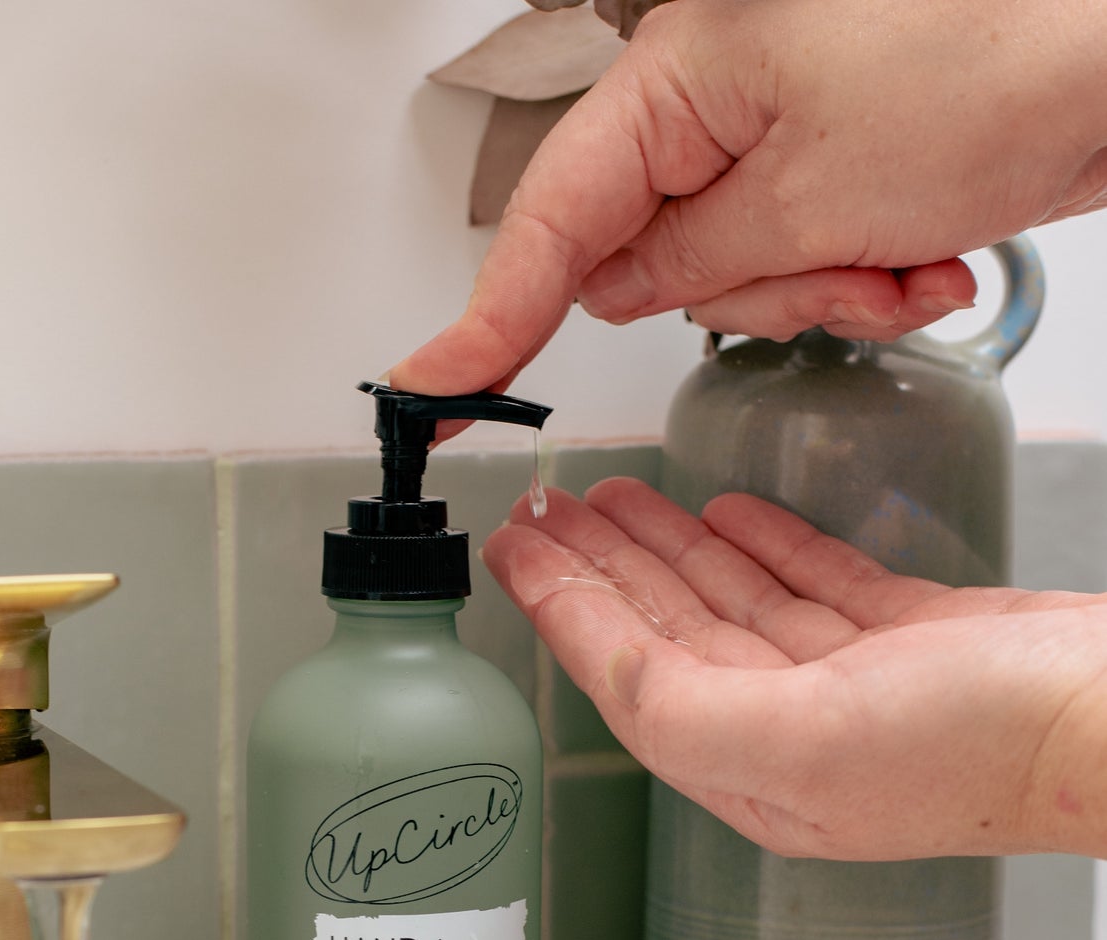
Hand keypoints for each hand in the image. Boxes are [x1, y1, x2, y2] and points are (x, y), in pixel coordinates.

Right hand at [394, 0, 1106, 396]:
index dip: (486, 318)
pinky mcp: (824, 169)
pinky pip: (798, 267)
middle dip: (750, 296)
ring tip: (906, 251)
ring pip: (733, 282)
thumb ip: (686, 264)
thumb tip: (611, 294)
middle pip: (652, 264)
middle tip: (836, 265)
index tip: (430, 390)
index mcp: (678, 78)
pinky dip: (861, 282)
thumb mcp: (810, 197)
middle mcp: (712, 105)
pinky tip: (927, 254)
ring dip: (823, 293)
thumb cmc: (1003, 56)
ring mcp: (771, 139)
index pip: (547, 223)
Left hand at [484, 480, 1106, 859]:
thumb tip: (600, 666)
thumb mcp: (805, 742)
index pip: (624, 676)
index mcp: (749, 768)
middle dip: (598, 569)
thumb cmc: (987, 749)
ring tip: (608, 498)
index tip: (511, 550)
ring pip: (728, 603)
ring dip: (665, 549)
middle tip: (542, 511)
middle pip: (665, 634)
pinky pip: (807, 584)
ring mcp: (850, 686)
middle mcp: (788, 732)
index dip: (562, 610)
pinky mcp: (907, 641)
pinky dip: (762, 546)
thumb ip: (684, 711)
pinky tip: (725, 514)